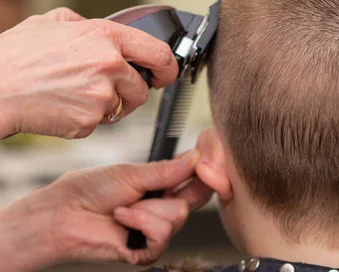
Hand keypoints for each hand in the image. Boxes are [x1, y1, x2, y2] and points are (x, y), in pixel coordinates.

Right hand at [0, 7, 178, 138]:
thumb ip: (81, 22)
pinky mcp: (90, 120)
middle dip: (133, 92)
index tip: (166, 74)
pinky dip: (86, 119)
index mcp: (104, 36)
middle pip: (142, 88)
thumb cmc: (13, 57)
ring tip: (75, 95)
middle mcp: (109, 64)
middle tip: (114, 91)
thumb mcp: (49, 22)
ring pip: (122, 107)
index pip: (158, 52)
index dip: (168, 67)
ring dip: (107, 105)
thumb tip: (93, 27)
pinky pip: (99, 122)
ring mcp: (101, 94)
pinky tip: (64, 106)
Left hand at [0, 150, 213, 270]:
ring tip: (125, 208)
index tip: (205, 160)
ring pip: (179, 215)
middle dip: (179, 189)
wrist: (63, 215)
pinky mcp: (147, 250)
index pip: (195, 179)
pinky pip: (162, 235)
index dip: (204, 170)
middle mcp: (162, 208)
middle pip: (196, 198)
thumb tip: (195, 157)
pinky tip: (123, 220)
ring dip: (148, 209)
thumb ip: (167, 170)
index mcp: (161, 186)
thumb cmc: (89, 191)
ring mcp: (155, 230)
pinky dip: (140, 224)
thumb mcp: (132, 173)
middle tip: (159, 185)